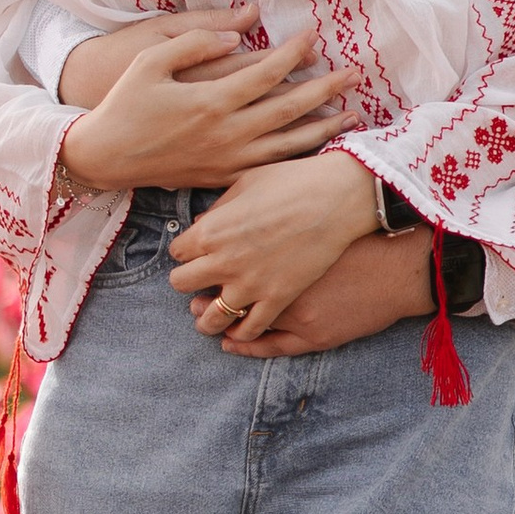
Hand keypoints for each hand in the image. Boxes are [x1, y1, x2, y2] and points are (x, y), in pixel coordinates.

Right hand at [57, 15, 344, 193]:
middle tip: (356, 74)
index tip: (314, 36)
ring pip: (287, 144)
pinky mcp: (222, 177)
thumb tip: (239, 34)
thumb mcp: (148, 60)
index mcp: (209, 101)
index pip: (266, 73)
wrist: (105, 157)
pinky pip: (270, 167)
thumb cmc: (124, 103)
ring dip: (322, 128)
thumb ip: (194, 42)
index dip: (294, 52)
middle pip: (289, 109)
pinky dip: (297, 156)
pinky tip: (316, 146)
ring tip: (350, 114)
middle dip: (326, 89)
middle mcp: (225, 133)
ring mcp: (227, 160)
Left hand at [168, 156, 383, 342]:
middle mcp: (223, 262)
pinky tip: (241, 326)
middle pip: (182, 284)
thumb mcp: (247, 183)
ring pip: (210, 317)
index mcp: (211, 231)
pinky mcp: (278, 300)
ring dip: (206, 316)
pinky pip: (250, 327)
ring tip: (210, 315)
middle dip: (187, 281)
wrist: (337, 199)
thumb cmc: (293, 182)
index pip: (177, 252)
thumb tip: (202, 223)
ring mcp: (251, 285)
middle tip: (200, 279)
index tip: (195, 251)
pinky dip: (241, 331)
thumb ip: (219, 209)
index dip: (185, 251)